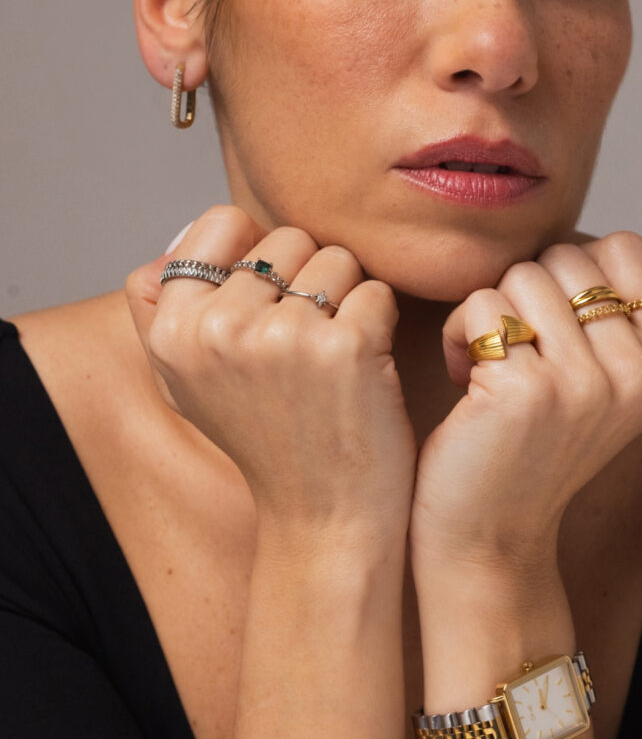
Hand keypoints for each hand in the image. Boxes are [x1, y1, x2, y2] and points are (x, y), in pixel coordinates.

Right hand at [125, 206, 417, 540]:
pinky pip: (377, 291)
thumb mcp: (186, 380)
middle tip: (304, 347)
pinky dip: (380, 323)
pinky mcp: (348, 348)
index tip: (272, 301)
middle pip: (288, 238)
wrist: (322, 516)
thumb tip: (181, 237)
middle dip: (306, 281)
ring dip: (346, 301)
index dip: (258, 253)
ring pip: (337, 259)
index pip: (223, 222)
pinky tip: (364, 369)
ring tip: (331, 359)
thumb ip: (163, 307)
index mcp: (174, 330)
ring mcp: (286, 337)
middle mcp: (221, 329)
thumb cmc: (264, 439)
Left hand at [409, 231, 641, 574]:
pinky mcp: (527, 388)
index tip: (550, 327)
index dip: (567, 274)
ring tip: (489, 367)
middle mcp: (638, 373)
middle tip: (514, 351)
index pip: (622, 248)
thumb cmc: (529, 445)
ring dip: (488, 315)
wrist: (489, 532)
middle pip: (564, 257)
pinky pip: (480, 306)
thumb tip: (572, 242)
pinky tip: (465, 380)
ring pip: (520, 277)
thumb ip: (606, 315)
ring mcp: (586, 382)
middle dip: (524, 295)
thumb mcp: (597, 383)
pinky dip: (458, 334)